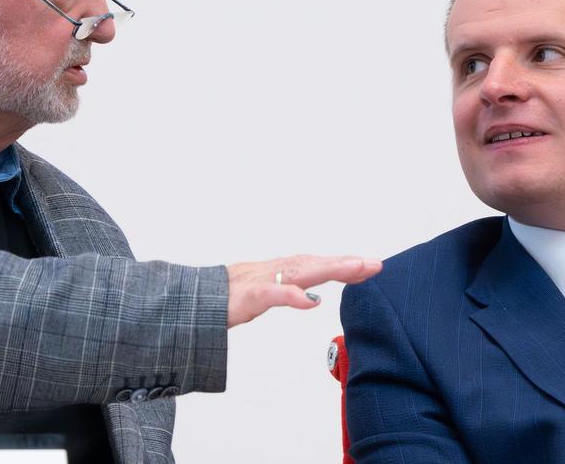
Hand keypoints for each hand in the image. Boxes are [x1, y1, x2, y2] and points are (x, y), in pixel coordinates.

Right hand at [226, 255, 381, 326]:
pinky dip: (292, 296)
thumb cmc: (223, 296)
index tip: (371, 266)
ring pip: (300, 271)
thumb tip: (311, 297)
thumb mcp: (261, 294)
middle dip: (347, 263)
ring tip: (357, 268)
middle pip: (315, 264)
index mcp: (278, 271)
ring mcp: (260, 280)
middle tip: (376, 264)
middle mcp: (273, 270)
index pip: (317, 266)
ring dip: (330, 268)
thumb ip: (287, 293)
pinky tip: (312, 300)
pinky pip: (272, 294)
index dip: (344, 265)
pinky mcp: (246, 296)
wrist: (189, 299)